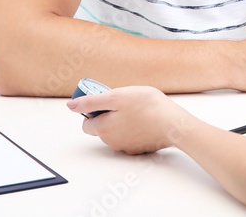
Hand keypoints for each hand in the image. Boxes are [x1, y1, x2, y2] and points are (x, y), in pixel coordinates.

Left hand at [67, 85, 193, 154]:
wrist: (174, 124)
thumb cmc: (148, 107)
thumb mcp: (117, 96)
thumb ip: (92, 101)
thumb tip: (71, 106)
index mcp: (103, 129)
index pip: (87, 123)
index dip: (94, 110)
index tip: (106, 100)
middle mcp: (112, 142)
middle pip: (102, 127)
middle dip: (110, 115)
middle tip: (125, 102)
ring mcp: (127, 147)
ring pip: (117, 132)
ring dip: (123, 121)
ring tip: (138, 109)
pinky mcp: (140, 148)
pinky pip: (132, 137)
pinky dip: (135, 129)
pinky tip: (146, 119)